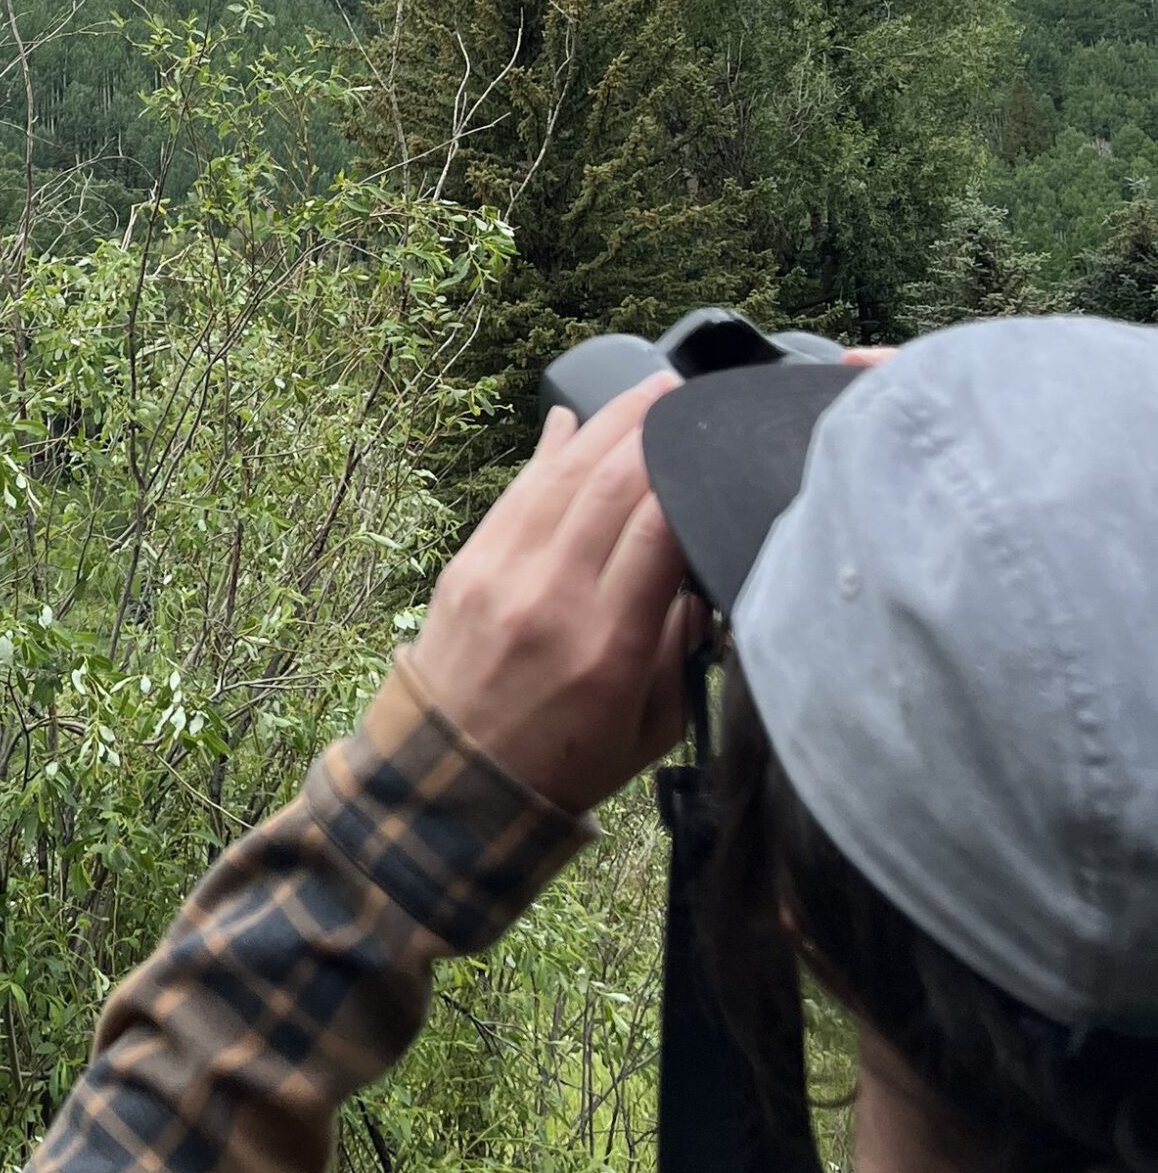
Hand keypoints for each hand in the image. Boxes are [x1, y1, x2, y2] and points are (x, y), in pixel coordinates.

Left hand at [407, 375, 695, 814]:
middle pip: (608, 487)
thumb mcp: (653, 725)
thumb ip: (682, 645)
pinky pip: (515, 492)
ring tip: (647, 391)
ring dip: (605, 424)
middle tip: (688, 395)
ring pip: (559, 475)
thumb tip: (698, 566)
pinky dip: (547, 452)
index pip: (656, 533)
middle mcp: (551, 598)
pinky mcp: (467, 563)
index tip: (719, 445)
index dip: (688, 478)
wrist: (453, 781)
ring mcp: (501, 574)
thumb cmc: (567, 760)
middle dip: (651, 430)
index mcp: (607, 646)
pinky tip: (572, 420)